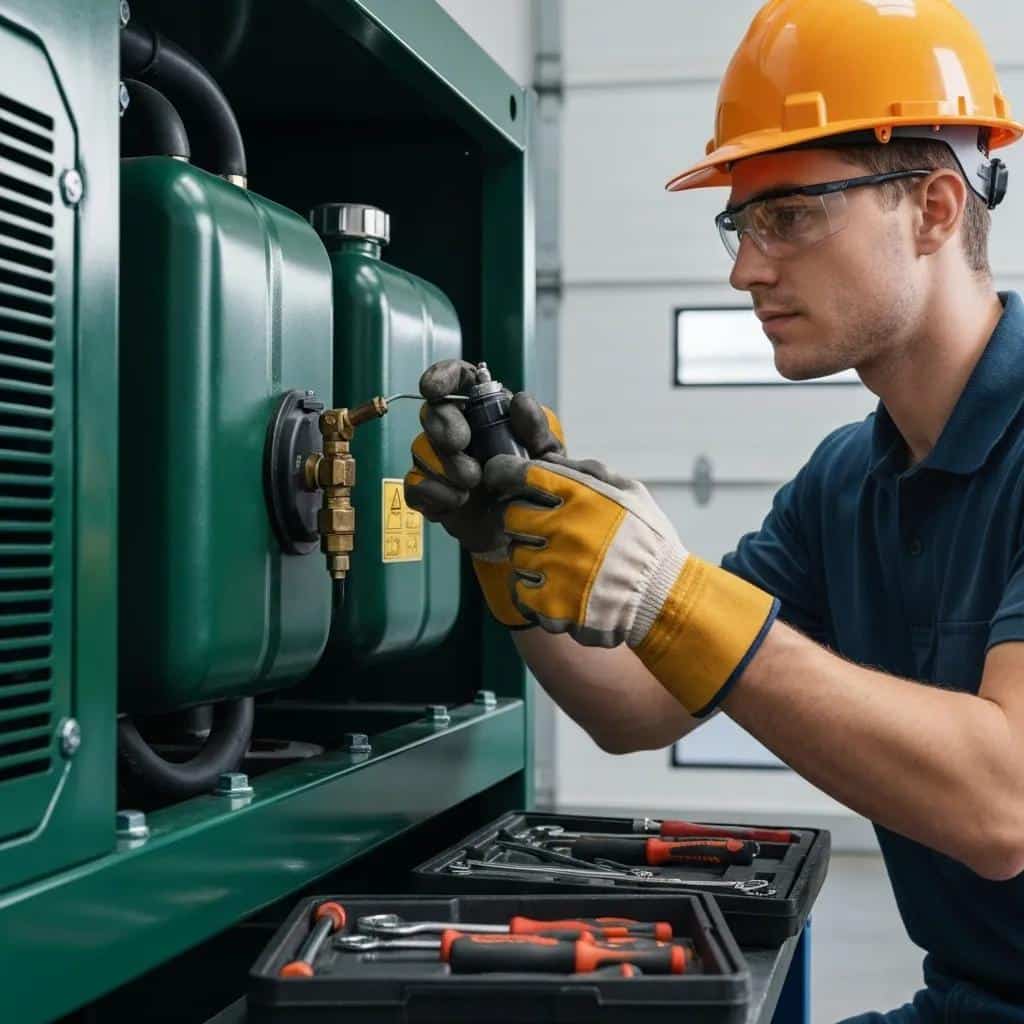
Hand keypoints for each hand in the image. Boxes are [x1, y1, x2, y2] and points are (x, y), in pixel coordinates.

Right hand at [403, 359, 563, 626]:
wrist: (528, 534)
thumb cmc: (538, 485)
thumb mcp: (549, 457)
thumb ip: (537, 429)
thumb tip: (519, 399)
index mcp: (487, 412)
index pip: (458, 380)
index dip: (441, 377)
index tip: (432, 389)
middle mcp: (460, 431)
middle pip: (433, 413)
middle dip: (442, 427)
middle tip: (460, 445)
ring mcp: (441, 463)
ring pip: (421, 449)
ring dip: (442, 464)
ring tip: (471, 484)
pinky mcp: (432, 494)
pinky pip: (414, 485)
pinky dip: (432, 491)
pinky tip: (456, 501)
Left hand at [485, 452, 778, 715]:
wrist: (666, 599)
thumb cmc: (648, 542)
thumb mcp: (631, 493)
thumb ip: (589, 472)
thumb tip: (548, 459)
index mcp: (583, 497)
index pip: (523, 474)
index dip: (504, 472)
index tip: (502, 477)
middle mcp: (564, 530)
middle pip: (510, 516)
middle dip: (522, 521)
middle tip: (542, 531)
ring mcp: (555, 569)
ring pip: (515, 554)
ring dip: (532, 557)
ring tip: (562, 563)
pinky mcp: (551, 605)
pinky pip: (519, 590)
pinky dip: (532, 589)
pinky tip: (556, 587)